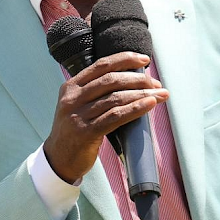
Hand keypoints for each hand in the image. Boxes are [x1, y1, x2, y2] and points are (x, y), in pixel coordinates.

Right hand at [43, 52, 167, 183]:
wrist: (58, 159)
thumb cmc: (74, 131)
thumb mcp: (76, 105)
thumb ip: (94, 92)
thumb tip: (131, 81)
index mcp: (71, 87)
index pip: (101, 65)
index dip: (125, 59)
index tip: (144, 60)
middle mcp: (73, 98)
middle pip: (111, 80)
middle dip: (138, 79)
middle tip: (155, 84)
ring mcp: (78, 115)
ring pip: (116, 98)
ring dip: (142, 94)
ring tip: (160, 95)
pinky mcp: (87, 132)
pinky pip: (116, 116)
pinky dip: (136, 109)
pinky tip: (149, 105)